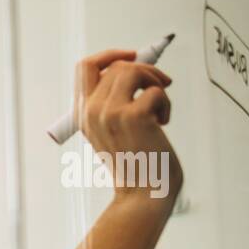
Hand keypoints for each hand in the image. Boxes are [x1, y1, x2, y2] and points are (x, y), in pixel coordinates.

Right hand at [76, 49, 182, 204]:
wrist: (143, 194)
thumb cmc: (135, 164)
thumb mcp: (113, 130)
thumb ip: (113, 103)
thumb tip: (135, 66)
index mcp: (83, 114)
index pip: (85, 67)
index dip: (110, 54)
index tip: (132, 55)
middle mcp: (92, 111)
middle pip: (117, 65)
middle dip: (146, 69)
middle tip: (162, 84)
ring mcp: (111, 113)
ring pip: (135, 70)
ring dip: (155, 83)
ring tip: (160, 106)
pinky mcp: (134, 116)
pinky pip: (156, 91)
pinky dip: (166, 104)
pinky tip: (163, 123)